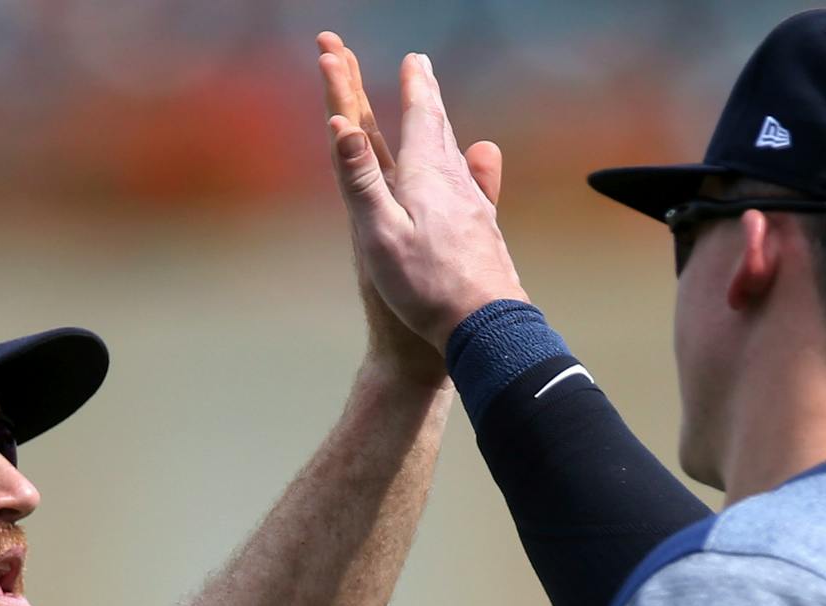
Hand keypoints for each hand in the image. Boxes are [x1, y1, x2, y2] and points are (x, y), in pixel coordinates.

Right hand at [317, 34, 525, 354]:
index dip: (414, 87)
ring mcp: (475, 205)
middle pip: (440, 127)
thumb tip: (340, 125)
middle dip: (427, 95)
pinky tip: (478, 163)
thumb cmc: (427, 287)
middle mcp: (455, 183)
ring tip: (437, 110)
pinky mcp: (485, 230)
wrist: (485, 327)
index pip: (419, 118)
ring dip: (442, 124)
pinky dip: (465, 160)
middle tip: (422, 68)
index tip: (414, 58)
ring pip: (456, 152)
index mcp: (425, 177)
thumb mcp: (379, 235)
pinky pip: (472, 181)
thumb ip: (360, 179)